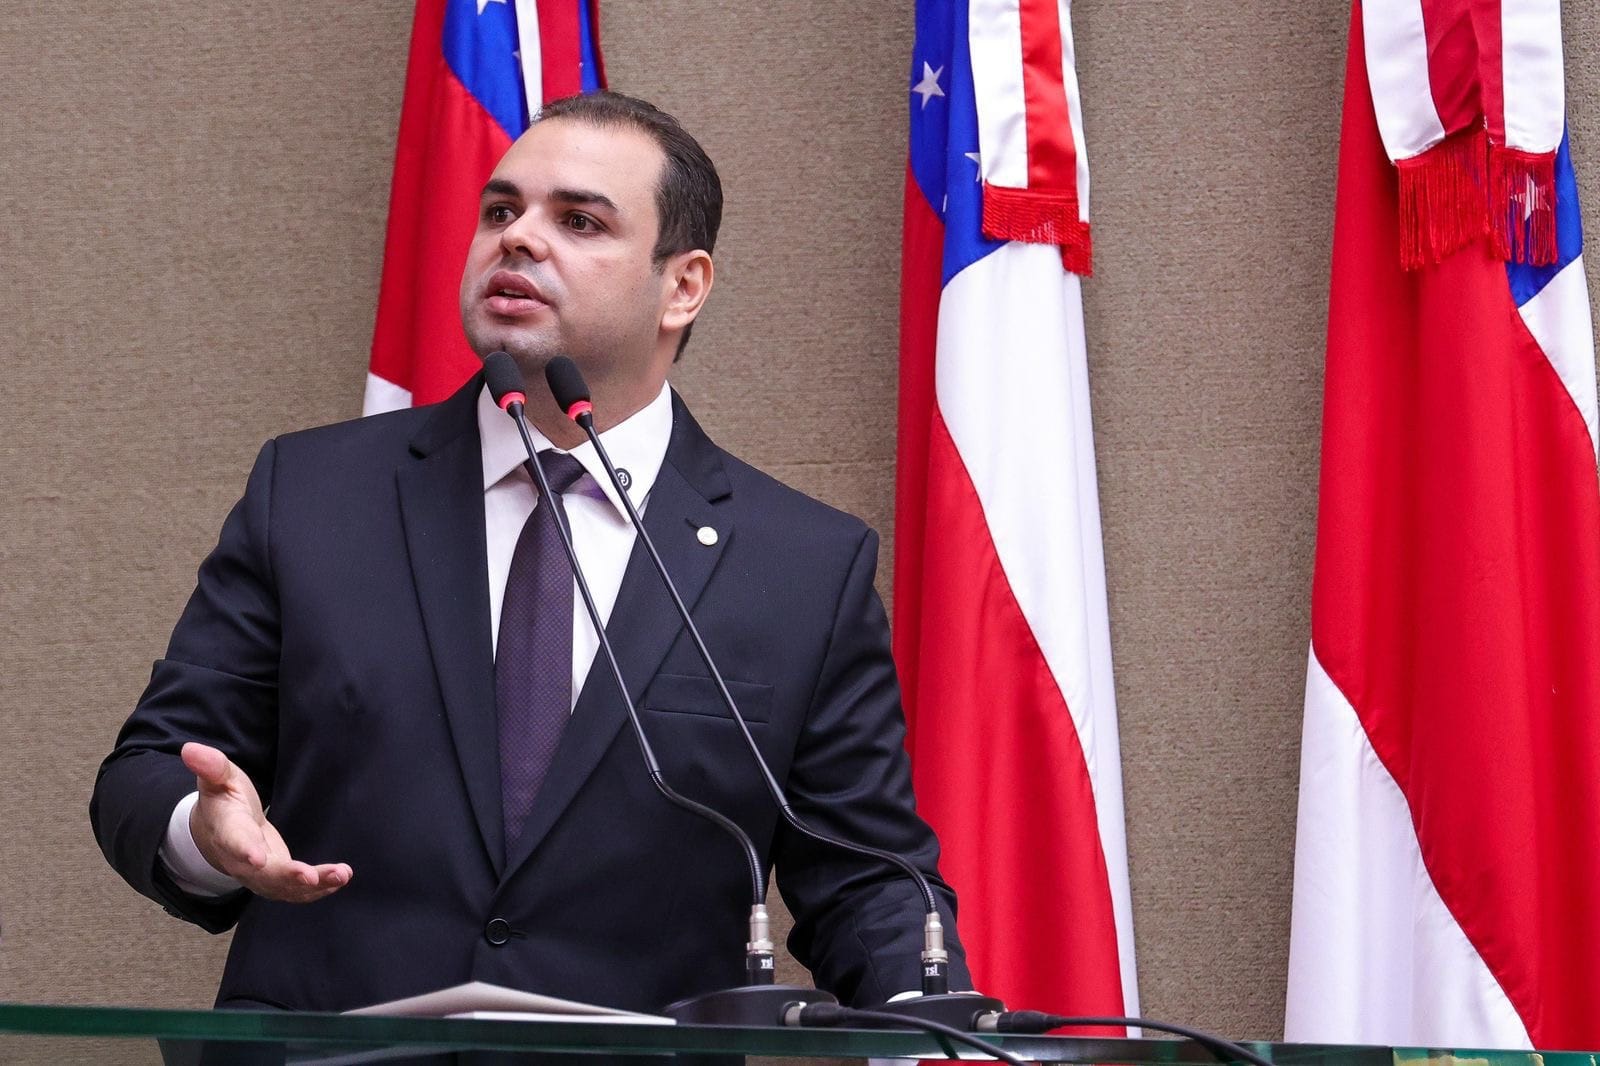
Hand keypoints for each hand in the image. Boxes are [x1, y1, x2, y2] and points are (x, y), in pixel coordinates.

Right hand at [181, 742, 351, 902]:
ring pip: (284, 887)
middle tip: (309, 875)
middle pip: (263, 873)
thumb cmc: (224, 801)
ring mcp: (259, 875)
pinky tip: (340, 880)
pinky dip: (318, 889)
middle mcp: (242, 859)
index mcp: (227, 830)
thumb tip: (191, 749)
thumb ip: (211, 767)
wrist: (220, 832)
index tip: (257, 858)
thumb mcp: (219, 779)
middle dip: (287, 876)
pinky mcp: (275, 880)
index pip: (234, 841)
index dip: (245, 850)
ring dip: (313, 885)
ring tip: (340, 876)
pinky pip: (295, 891)